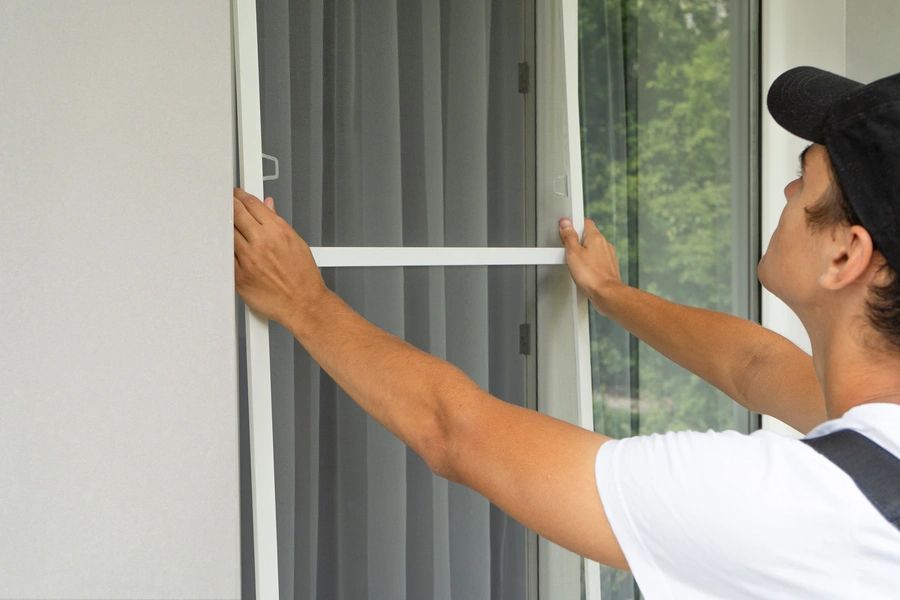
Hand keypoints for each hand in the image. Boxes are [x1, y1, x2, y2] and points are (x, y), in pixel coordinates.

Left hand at [233, 188, 326, 324]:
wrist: (303, 303)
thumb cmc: (303, 278)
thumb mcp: (296, 243)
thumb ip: (278, 223)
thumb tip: (268, 208)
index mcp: (278, 231)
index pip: (252, 204)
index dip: (240, 196)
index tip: (236, 195)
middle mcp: (261, 242)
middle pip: (235, 213)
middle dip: (228, 205)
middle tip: (225, 203)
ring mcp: (248, 259)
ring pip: (226, 233)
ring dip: (223, 226)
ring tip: (223, 224)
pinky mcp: (239, 275)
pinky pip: (225, 257)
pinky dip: (223, 249)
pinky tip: (224, 246)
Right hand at [559, 217, 624, 313]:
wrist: (606, 294)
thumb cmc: (591, 276)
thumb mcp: (573, 253)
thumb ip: (569, 236)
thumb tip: (565, 223)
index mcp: (595, 237)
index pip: (584, 222)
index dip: (573, 224)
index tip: (565, 230)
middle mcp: (604, 244)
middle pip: (588, 235)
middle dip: (577, 241)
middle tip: (567, 250)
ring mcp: (608, 255)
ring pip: (593, 249)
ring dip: (584, 253)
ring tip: (575, 264)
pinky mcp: (609, 267)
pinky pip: (597, 261)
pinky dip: (590, 264)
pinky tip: (583, 272)